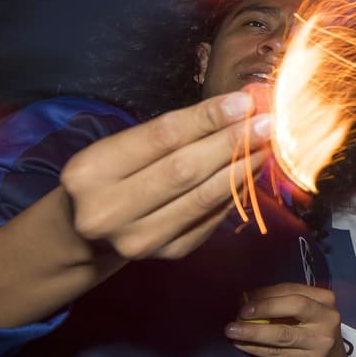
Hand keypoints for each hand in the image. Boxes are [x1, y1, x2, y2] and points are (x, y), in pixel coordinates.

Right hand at [60, 89, 269, 260]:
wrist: (88, 234)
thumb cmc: (111, 176)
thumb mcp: (121, 147)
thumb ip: (174, 129)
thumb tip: (237, 107)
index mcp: (91, 171)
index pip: (162, 136)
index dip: (208, 117)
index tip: (245, 102)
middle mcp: (108, 211)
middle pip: (184, 169)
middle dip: (231, 142)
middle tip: (267, 123)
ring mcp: (138, 239)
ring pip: (202, 197)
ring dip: (241, 167)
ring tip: (266, 145)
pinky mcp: (166, 254)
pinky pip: (210, 218)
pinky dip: (235, 192)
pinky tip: (250, 171)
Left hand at [226, 283, 345, 356]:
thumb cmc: (312, 333)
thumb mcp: (308, 314)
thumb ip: (284, 304)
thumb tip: (246, 298)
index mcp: (325, 300)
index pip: (293, 289)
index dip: (267, 292)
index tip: (245, 296)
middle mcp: (327, 318)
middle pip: (295, 306)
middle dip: (265, 307)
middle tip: (241, 312)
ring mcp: (320, 342)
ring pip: (283, 334)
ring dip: (254, 331)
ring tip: (232, 330)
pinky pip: (276, 353)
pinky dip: (255, 348)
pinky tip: (241, 344)